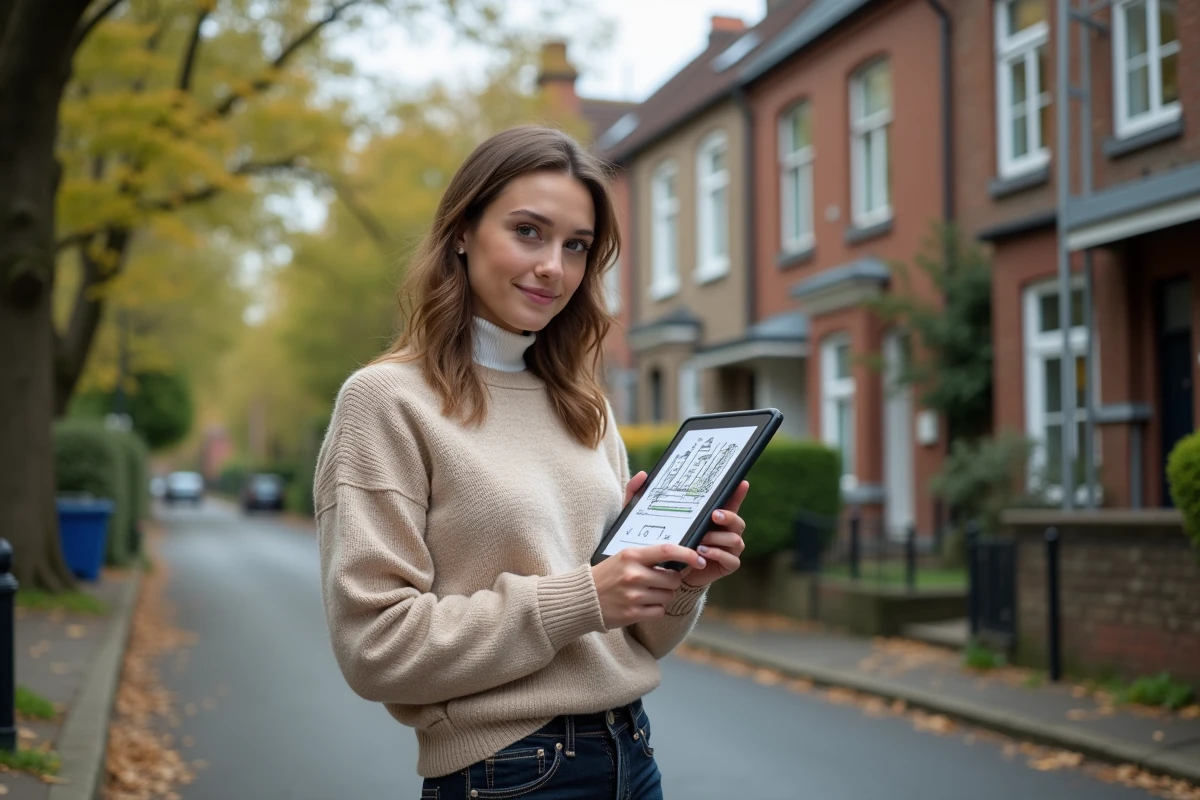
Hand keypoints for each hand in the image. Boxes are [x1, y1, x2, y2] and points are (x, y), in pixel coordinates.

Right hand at [593, 479, 705, 628]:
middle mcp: (633, 574)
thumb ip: (631, 509)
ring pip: (667, 595)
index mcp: (631, 554)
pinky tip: (641, 602)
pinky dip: (655, 608)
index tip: (698, 558)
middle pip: (673, 578)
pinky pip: (659, 610)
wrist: (582, 598)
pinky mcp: (632, 613)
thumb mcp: (618, 542)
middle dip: (671, 579)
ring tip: (647, 589)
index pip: (667, 551)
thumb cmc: (606, 568)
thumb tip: (643, 475)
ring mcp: (633, 595)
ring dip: (663, 594)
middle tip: (660, 577)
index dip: (688, 555)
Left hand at [617, 472, 748, 590]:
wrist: (668, 573)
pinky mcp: (727, 565)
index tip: (741, 483)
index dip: (738, 493)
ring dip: (719, 539)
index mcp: (713, 517)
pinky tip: (703, 554)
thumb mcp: (649, 517)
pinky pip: (732, 560)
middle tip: (714, 515)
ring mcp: (728, 549)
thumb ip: (641, 494)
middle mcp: (725, 531)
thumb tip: (643, 474)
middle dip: (729, 516)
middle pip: (737, 521)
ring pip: (735, 539)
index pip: (729, 501)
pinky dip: (718, 555)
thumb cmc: (663, 540)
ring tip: (700, 540)